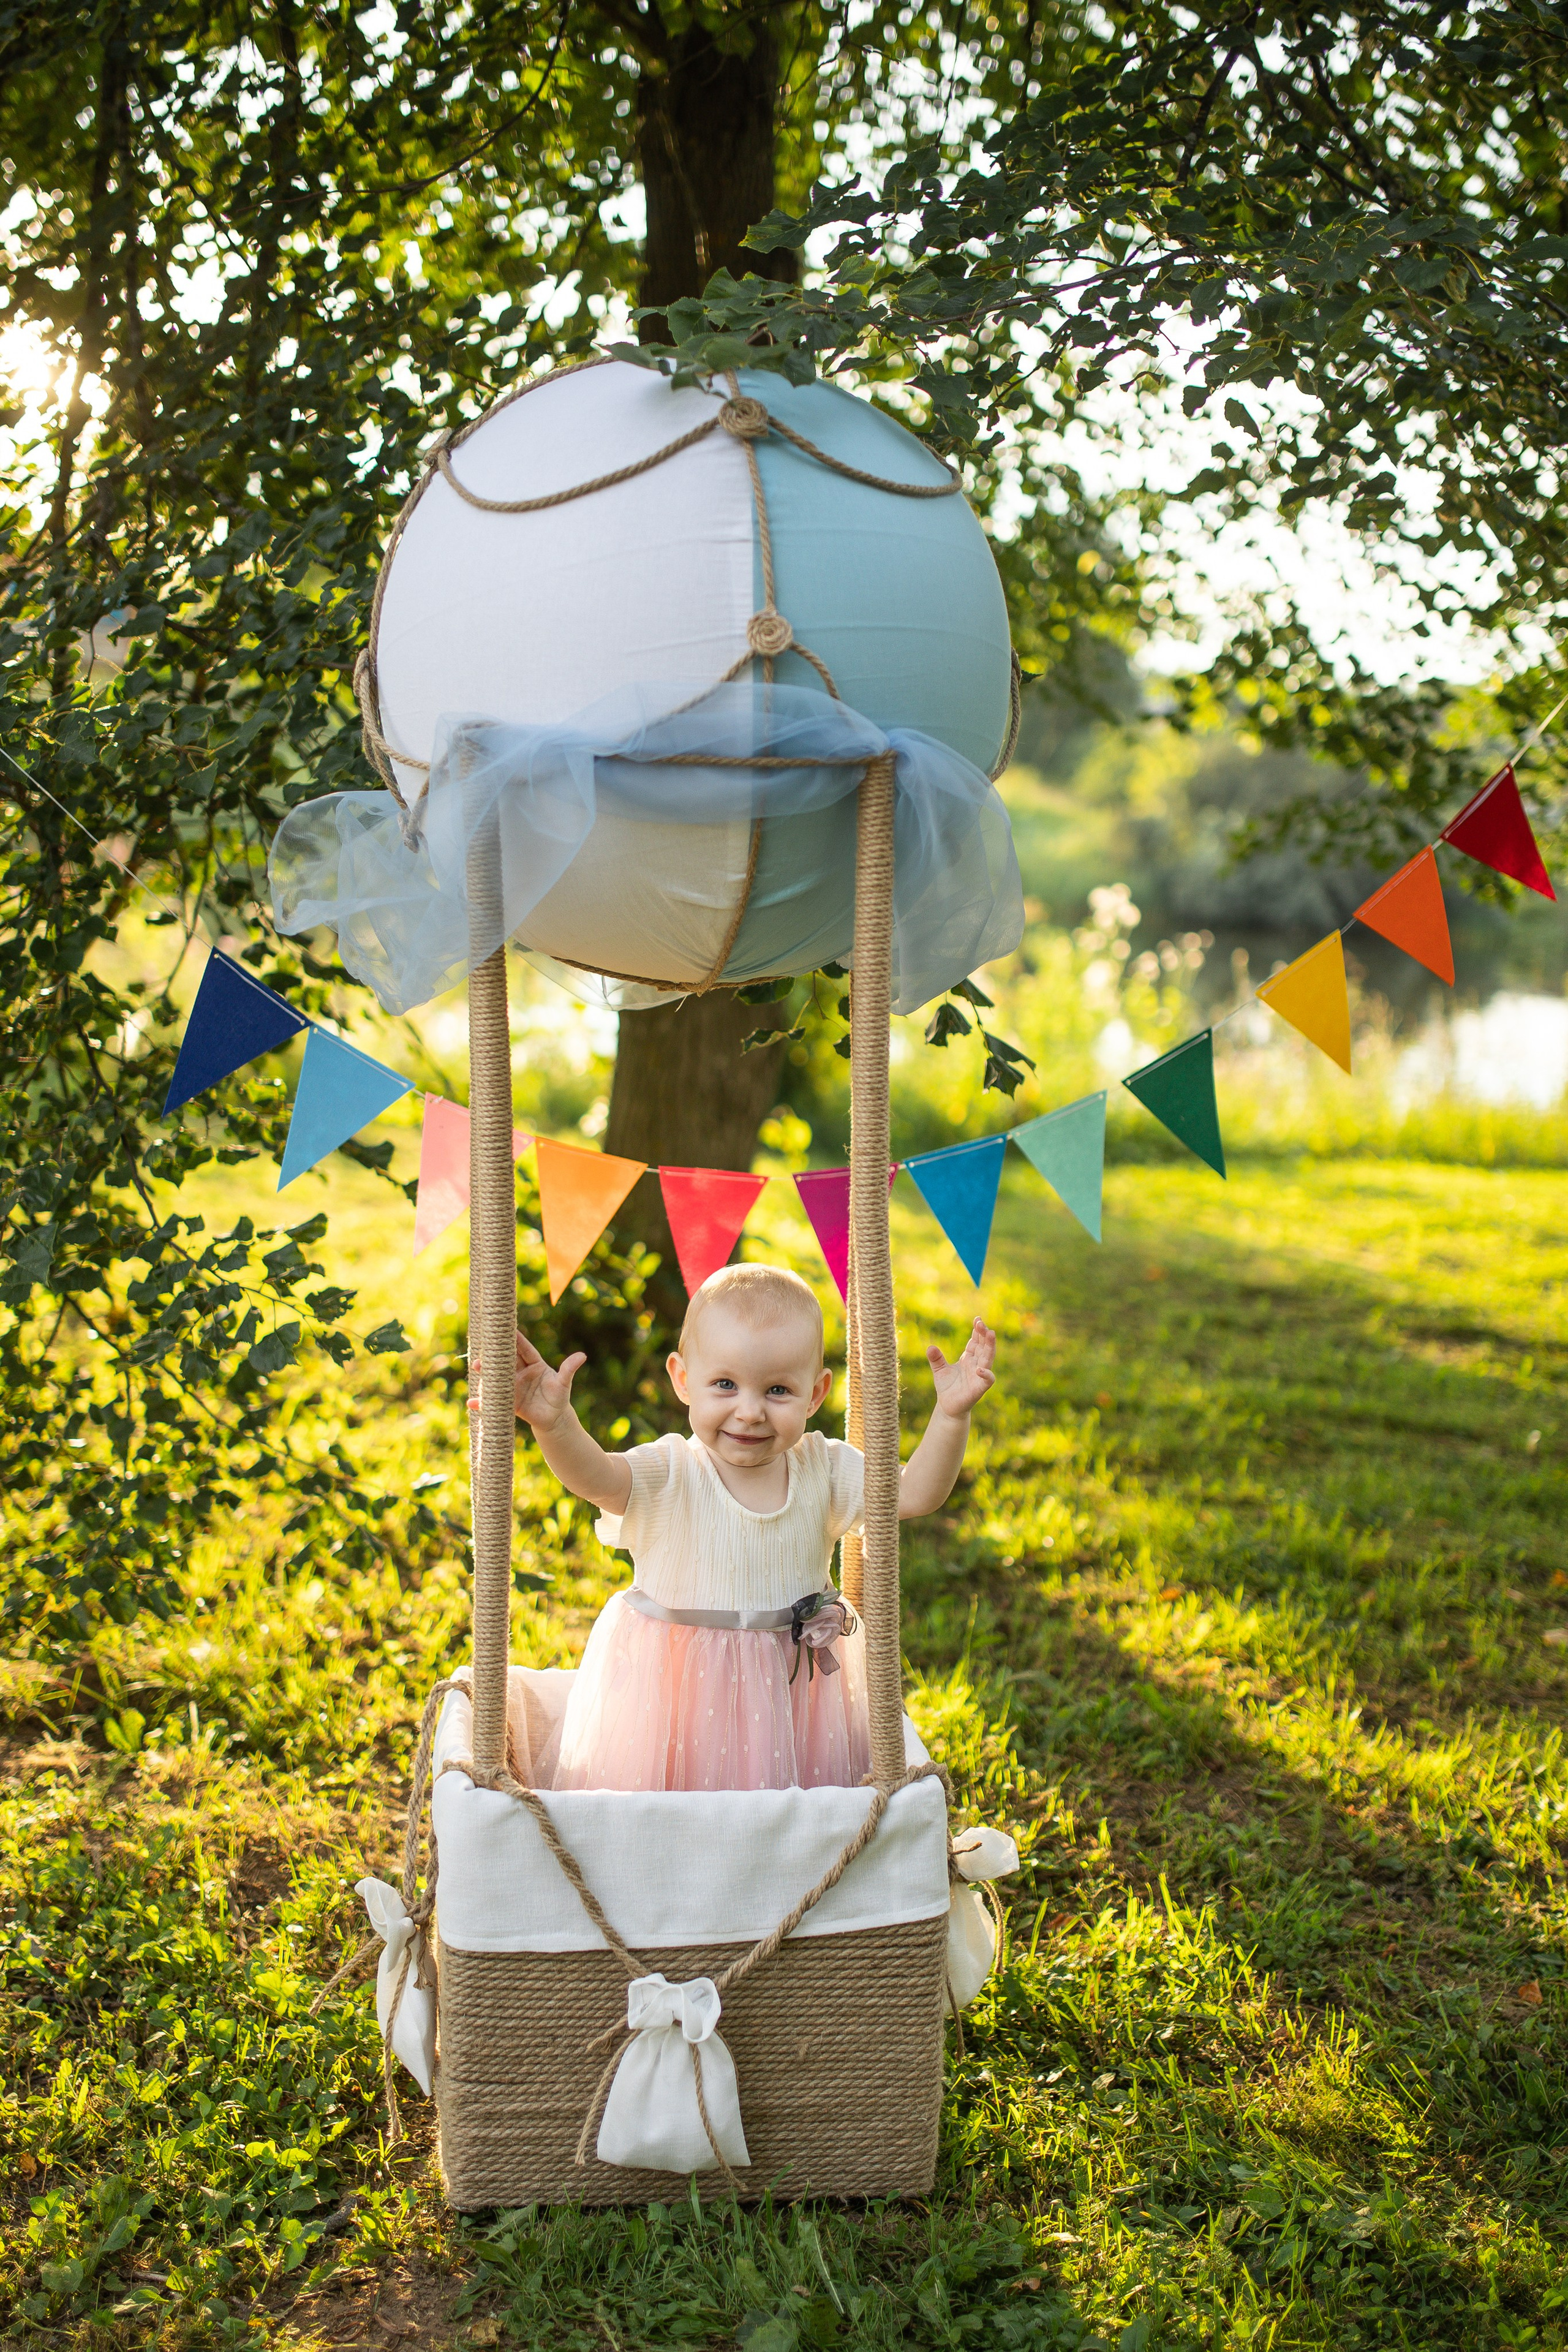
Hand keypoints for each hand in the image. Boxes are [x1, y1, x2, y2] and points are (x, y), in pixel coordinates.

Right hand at [470, 1334, 586, 1432]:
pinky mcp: (508, 1402)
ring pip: (497, 1377)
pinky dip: (482, 1402)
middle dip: (496, 1353)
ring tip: (478, 1366)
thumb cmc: (559, 1396)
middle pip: (507, 1360)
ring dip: (486, 1373)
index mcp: (534, 1364)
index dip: (516, 1339)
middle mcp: (520, 1373)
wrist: (553, 1418)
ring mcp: (513, 1387)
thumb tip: (582, 1356)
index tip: (508, 1327)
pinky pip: (493, 1401)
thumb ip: (569, 1369)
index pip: (524, 1349)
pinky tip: (472, 1403)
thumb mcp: (563, 1383)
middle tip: (487, 1345)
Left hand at [927, 1318, 995, 1418]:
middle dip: (984, 1335)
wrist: (948, 1407)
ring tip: (990, 1334)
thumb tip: (930, 1347)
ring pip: (988, 1359)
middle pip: (984, 1347)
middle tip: (982, 1323)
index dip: (977, 1331)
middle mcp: (977, 1365)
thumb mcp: (939, 1370)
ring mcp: (979, 1376)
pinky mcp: (979, 1388)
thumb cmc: (947, 1387)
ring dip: (990, 1347)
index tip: (977, 1319)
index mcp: (969, 1359)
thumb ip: (936, 1359)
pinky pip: (987, 1380)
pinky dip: (986, 1374)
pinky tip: (979, 1368)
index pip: (976, 1342)